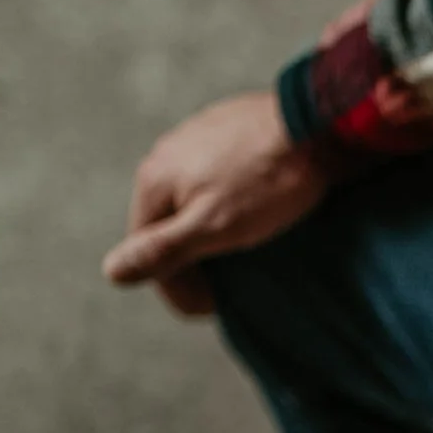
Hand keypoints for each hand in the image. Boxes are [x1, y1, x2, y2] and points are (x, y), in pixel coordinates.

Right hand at [106, 91, 328, 316]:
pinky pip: (219, 178)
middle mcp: (166, 152)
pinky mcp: (228, 129)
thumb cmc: (269, 181)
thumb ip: (163, 250)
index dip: (177, 286)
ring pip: (195, 200)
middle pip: (169, 224)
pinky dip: (232, 203)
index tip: (212, 308)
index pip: (146, 250)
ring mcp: (197, 137)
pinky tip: (259, 212)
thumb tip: (112, 272)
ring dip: (214, 231)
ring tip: (247, 252)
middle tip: (232, 288)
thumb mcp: (214, 227)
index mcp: (154, 178)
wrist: (319, 124)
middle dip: (195, 260)